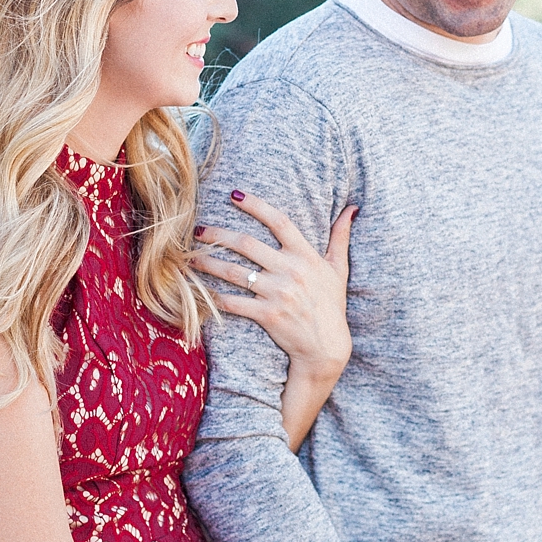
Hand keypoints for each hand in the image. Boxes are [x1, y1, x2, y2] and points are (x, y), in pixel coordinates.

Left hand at [193, 192, 354, 378]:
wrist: (327, 347)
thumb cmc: (331, 305)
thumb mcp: (338, 269)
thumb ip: (340, 237)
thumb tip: (351, 208)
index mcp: (306, 256)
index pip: (279, 221)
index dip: (255, 205)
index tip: (233, 195)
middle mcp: (291, 271)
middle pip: (247, 243)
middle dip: (218, 234)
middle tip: (198, 229)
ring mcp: (278, 293)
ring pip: (234, 271)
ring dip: (208, 262)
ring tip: (190, 256)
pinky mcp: (267, 315)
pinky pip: (233, 302)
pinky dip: (213, 297)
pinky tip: (197, 289)